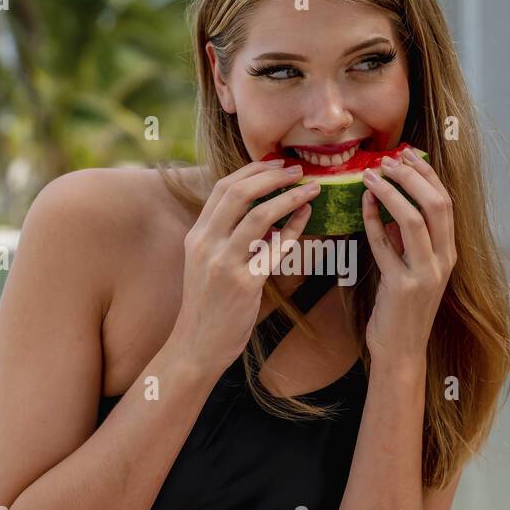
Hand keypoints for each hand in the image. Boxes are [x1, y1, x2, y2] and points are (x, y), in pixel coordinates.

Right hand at [169, 159, 318, 369]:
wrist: (197, 345)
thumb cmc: (209, 306)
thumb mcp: (207, 264)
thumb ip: (227, 239)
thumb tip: (266, 215)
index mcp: (197, 235)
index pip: (223, 188)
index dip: (253, 170)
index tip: (277, 164)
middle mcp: (206, 243)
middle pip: (239, 193)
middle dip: (273, 175)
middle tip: (298, 170)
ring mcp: (223, 263)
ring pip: (259, 216)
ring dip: (290, 197)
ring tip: (312, 189)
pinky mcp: (243, 284)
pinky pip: (274, 249)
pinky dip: (294, 230)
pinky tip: (307, 220)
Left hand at [359, 147, 455, 362]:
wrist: (400, 350)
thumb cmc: (401, 308)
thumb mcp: (411, 268)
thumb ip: (407, 240)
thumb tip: (393, 207)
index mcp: (449, 253)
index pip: (445, 202)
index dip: (426, 174)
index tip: (407, 154)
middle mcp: (443, 261)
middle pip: (436, 204)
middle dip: (411, 176)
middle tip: (388, 159)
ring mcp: (425, 274)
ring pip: (414, 220)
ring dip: (392, 192)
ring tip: (371, 175)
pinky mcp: (402, 286)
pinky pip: (385, 245)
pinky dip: (373, 221)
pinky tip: (363, 205)